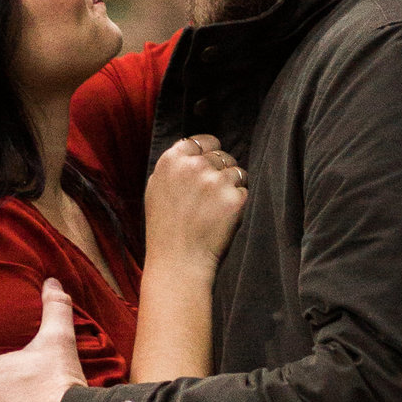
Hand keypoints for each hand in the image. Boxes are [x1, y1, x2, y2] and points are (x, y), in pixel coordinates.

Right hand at [143, 132, 246, 270]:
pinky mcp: (234, 198)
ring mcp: (215, 181)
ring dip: (232, 186)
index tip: (207, 168)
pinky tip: (223, 217)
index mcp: (172, 160)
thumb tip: (194, 148)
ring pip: (237, 171)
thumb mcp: (156, 188)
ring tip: (215, 208)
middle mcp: (194, 166)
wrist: (178, 261)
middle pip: (222, 155)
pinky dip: (238, 203)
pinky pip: (245, 191)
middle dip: (221, 171)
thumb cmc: (165, 228)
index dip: (208, 153)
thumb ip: (174, 165)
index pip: (203, 141)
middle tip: (209, 196)